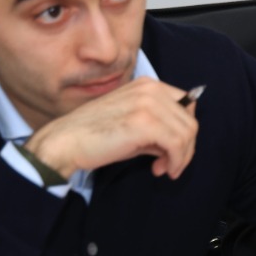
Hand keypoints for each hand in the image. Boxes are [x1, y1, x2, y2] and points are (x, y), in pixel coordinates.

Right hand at [24, 78, 197, 180]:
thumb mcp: (133, 123)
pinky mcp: (145, 123)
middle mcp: (151, 89)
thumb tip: (180, 144)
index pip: (186, 104)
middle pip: (190, 120)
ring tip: (163, 169)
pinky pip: (177, 144)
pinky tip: (161, 170)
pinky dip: (176, 161)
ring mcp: (148, 104)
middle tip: (169, 165)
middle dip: (185, 148)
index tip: (173, 150)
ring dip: (181, 157)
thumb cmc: (96, 136)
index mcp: (148, 85)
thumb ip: (158, 127)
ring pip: (187, 133)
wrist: (65, 142)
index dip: (184, 130)